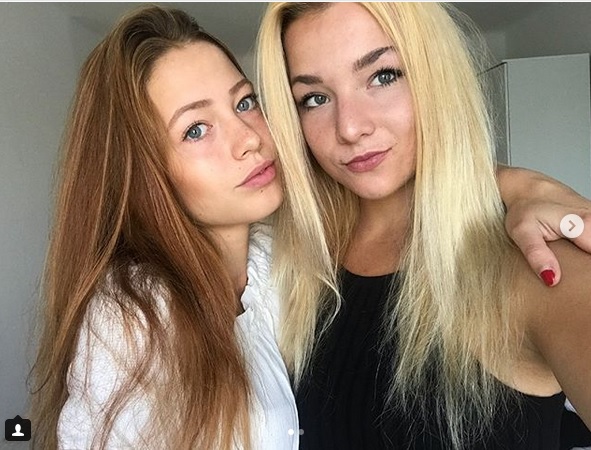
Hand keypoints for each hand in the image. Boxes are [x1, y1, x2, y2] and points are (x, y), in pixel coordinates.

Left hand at [502, 168, 590, 285]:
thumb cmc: (523, 208)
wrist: (526, 187)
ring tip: (575, 264)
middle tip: (575, 279)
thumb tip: (552, 279)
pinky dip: (587, 249)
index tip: (580, 284)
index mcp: (583, 224)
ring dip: (587, 257)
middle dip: (588, 267)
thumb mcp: (522, 232)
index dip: (588, 273)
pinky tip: (578, 254)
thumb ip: (537, 255)